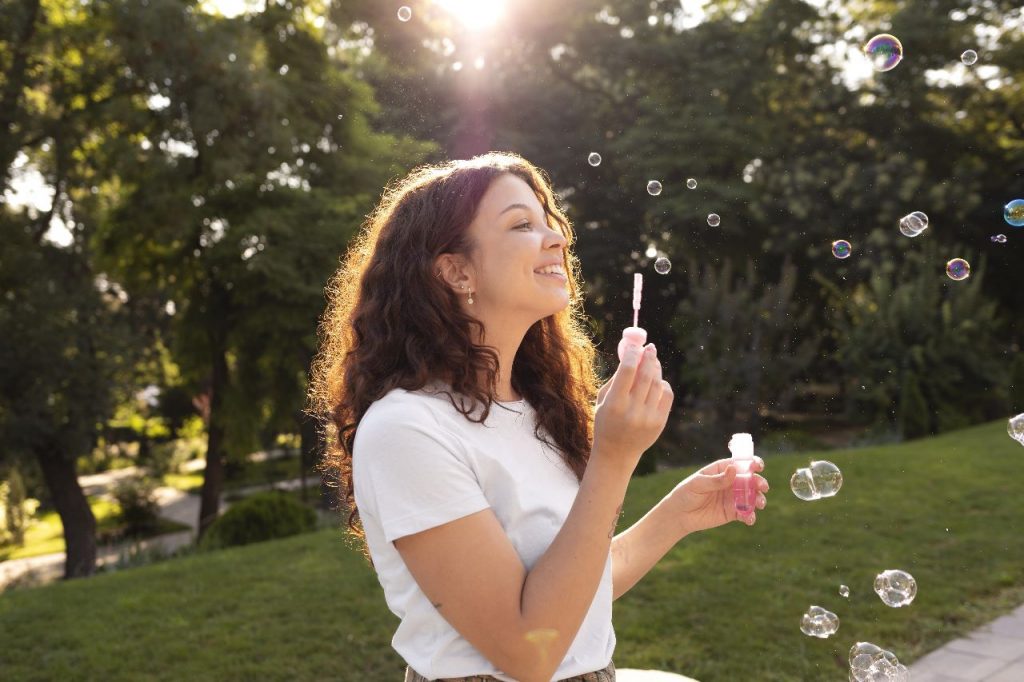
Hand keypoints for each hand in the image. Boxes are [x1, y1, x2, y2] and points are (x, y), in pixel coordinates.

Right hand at [592, 343, 672, 471]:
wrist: (616, 453)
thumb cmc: (606, 420)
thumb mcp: (603, 400)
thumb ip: (617, 378)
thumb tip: (633, 354)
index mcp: (614, 404)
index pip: (627, 372)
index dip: (633, 355)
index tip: (636, 345)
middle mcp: (632, 411)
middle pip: (645, 375)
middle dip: (649, 358)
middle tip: (650, 347)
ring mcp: (648, 418)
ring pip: (657, 383)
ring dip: (655, 369)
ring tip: (652, 361)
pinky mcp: (659, 423)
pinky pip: (666, 395)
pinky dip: (662, 384)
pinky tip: (656, 382)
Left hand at [667, 457, 769, 536]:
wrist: (679, 515)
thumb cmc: (685, 494)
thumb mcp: (698, 484)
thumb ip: (716, 480)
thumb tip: (733, 470)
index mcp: (721, 470)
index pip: (739, 464)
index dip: (751, 463)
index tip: (759, 465)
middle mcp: (730, 483)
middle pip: (750, 480)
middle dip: (759, 482)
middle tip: (763, 486)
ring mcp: (732, 498)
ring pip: (751, 497)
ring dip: (759, 499)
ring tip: (760, 503)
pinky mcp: (733, 513)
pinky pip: (746, 514)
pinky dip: (750, 516)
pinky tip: (749, 519)